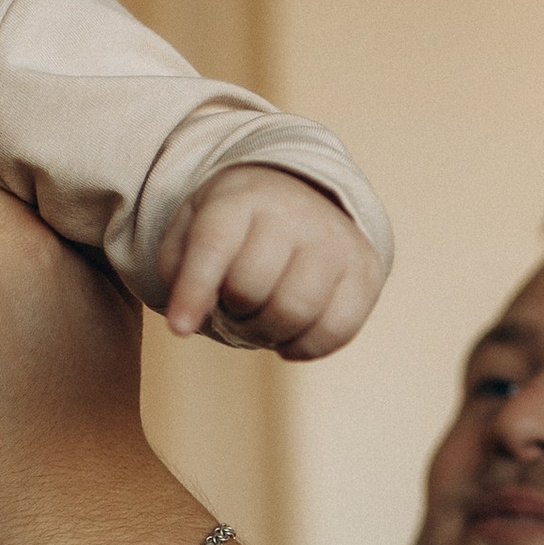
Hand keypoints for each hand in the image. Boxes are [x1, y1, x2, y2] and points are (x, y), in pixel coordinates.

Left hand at [163, 165, 383, 359]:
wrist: (306, 196)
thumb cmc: (237, 226)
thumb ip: (178, 268)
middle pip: (251, 288)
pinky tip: (288, 337)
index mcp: (243, 196)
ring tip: (260, 320)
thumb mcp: (194, 227)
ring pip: (294, 312)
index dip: (193, 291)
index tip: (179, 329)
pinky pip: (335, 331)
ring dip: (266, 333)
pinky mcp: (365, 272)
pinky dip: (304, 348)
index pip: (214, 245)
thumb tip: (190, 318)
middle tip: (233, 307)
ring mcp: (335, 240)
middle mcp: (294, 212)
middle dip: (231, 313)